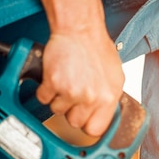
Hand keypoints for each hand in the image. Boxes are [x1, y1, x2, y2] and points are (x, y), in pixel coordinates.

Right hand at [26, 0, 124, 136]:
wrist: (80, 30)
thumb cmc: (96, 47)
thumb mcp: (115, 75)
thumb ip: (110, 97)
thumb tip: (105, 114)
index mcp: (109, 97)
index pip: (96, 129)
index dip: (87, 124)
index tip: (84, 119)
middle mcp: (91, 97)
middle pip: (74, 122)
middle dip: (71, 110)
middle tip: (73, 93)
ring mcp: (72, 91)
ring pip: (57, 110)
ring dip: (58, 98)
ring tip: (65, 81)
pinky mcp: (54, 83)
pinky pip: (44, 98)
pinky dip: (45, 89)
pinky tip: (54, 77)